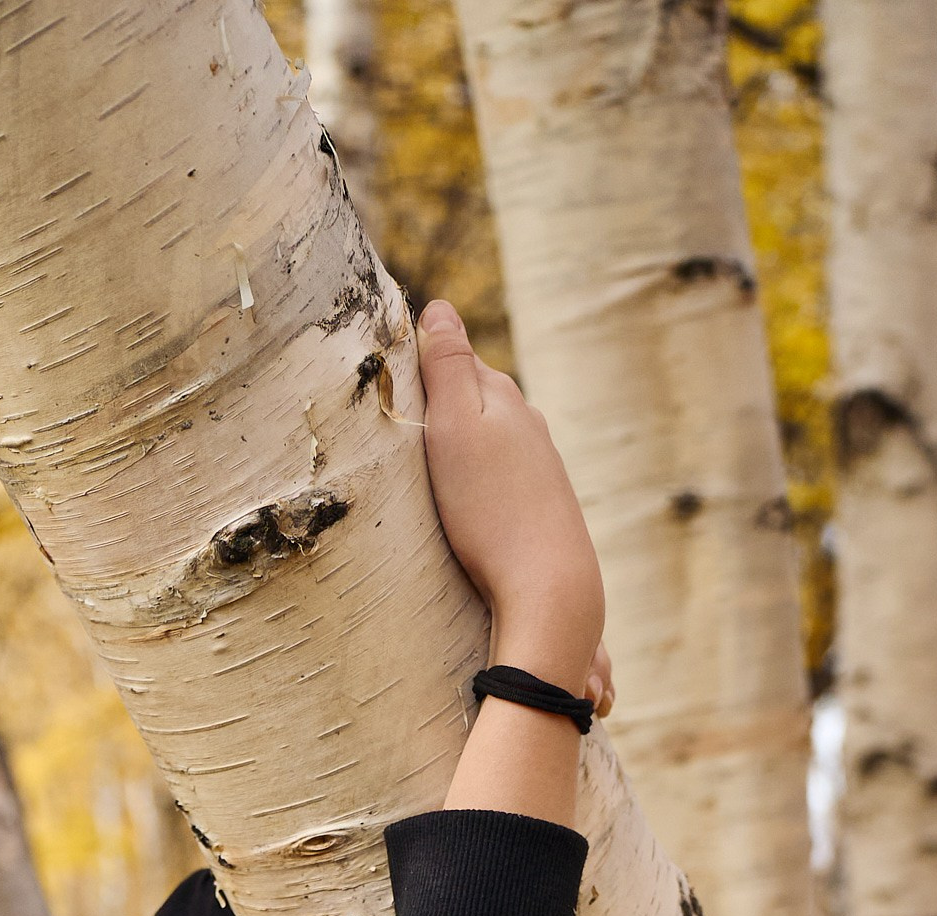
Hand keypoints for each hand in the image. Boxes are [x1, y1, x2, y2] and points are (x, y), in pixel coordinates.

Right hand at [418, 299, 608, 709]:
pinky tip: (470, 512)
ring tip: (432, 476)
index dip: (420, 369)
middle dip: (443, 408)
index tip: (388, 390)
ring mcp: (542, 468)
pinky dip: (483, 486)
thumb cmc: (491, 511)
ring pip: (492, 444)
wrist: (548, 588)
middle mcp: (530, 424)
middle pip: (476, 402)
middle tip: (401, 433)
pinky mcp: (546, 508)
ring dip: (464, 451)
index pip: (455, 359)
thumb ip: (447, 366)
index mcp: (503, 397)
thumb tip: (440, 307)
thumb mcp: (455, 428)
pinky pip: (504, 482)